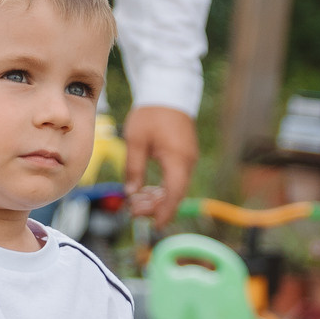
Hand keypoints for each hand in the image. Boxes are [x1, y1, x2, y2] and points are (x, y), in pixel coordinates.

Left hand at [122, 104, 197, 218]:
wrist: (167, 92)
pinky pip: (176, 178)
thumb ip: (133, 168)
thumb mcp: (135, 141)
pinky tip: (147, 190)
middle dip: (156, 207)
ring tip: (135, 202)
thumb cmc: (150, 114)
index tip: (155, 226)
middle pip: (175, 194)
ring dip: (158, 198)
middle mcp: (187, 161)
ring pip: (176, 187)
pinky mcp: (184, 154)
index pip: (174, 193)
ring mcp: (188, 158)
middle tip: (133, 211)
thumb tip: (131, 193)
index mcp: (177, 159)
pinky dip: (163, 187)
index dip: (164, 211)